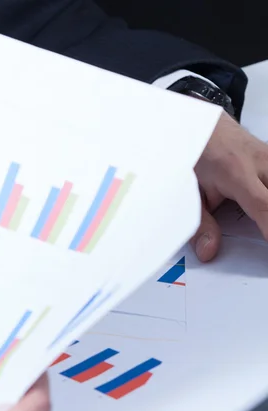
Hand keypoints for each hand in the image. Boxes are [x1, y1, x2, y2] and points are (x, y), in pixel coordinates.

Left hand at [193, 112, 267, 260]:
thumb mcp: (189, 189)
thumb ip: (200, 223)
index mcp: (235, 173)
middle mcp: (258, 162)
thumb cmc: (193, 152)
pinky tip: (263, 208)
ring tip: (262, 224)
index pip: (264, 206)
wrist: (197, 122)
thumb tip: (208, 250)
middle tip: (264, 236)